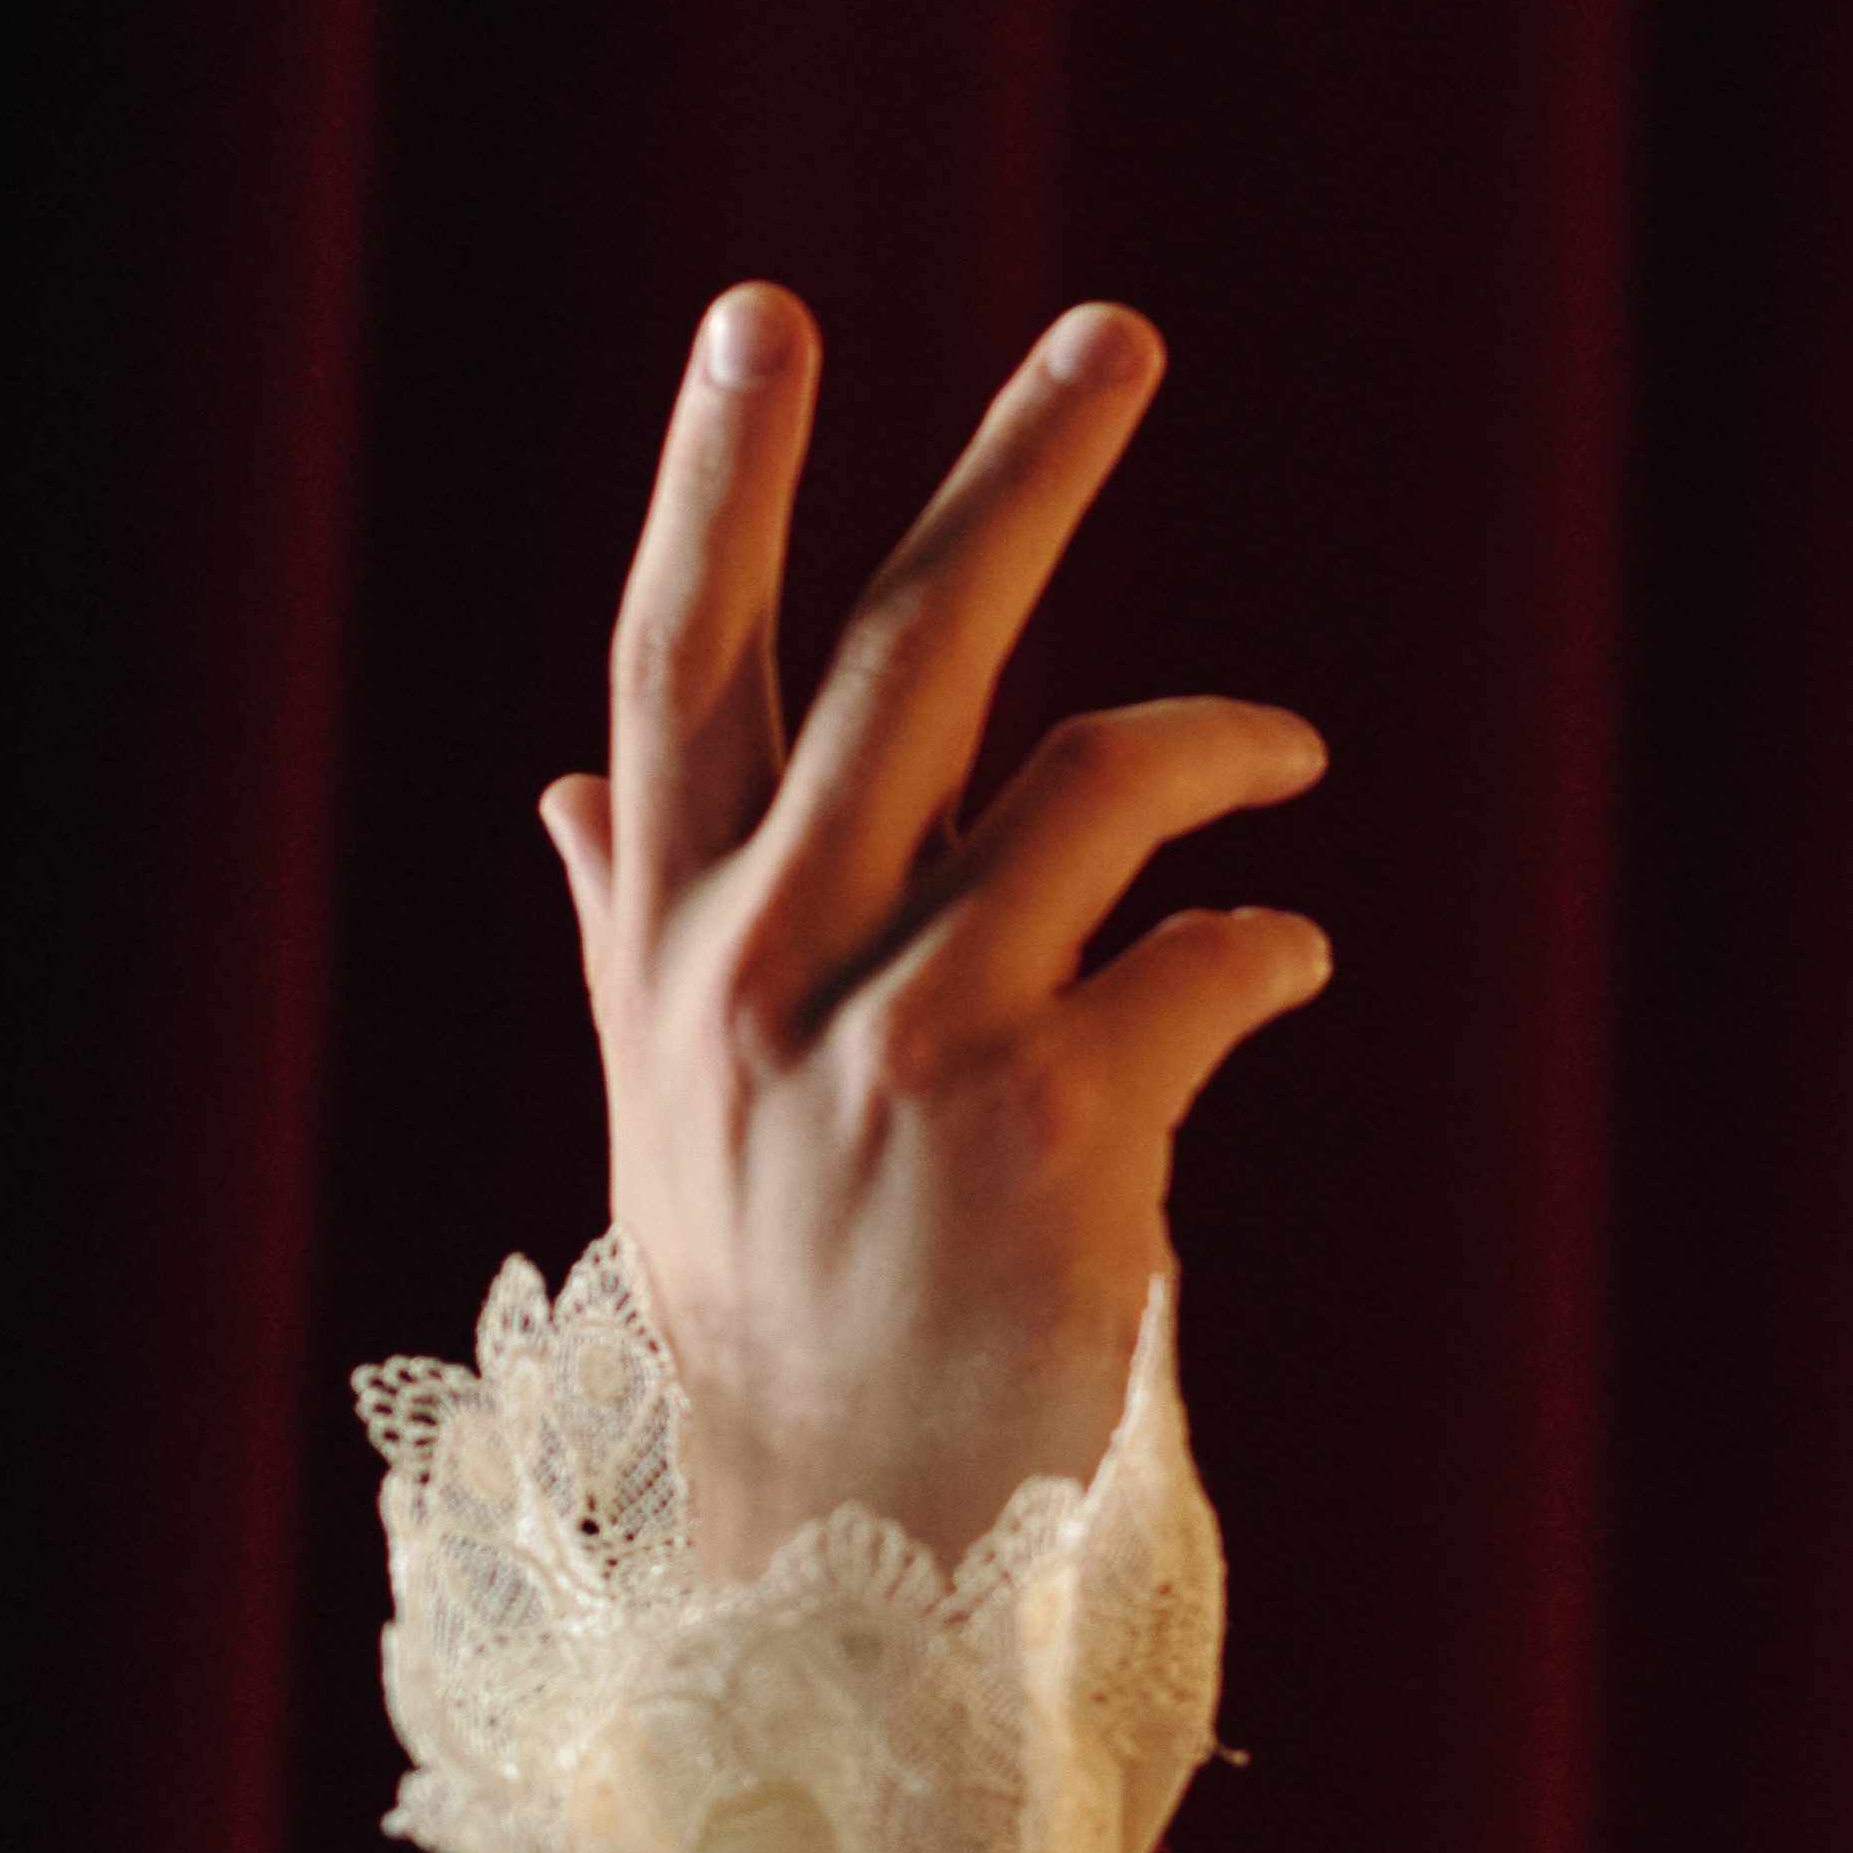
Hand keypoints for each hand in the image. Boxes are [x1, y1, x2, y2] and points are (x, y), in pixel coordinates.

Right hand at [552, 286, 1332, 1559]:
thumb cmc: (781, 1302)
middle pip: (901, 654)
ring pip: (1098, 782)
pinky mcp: (1058, 1132)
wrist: (856, 1542)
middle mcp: (771, 964)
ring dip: (1225, 743)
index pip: (680, 656)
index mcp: (675, 935)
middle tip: (1119, 332)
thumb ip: (632, 928)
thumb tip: (564, 784)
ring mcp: (910, 1041)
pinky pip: (1211, 956)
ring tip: (1288, 757)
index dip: (717, 474)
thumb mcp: (671, 1103)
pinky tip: (1287, 958)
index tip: (769, 311)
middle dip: (1017, 476)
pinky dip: (1270, 938)